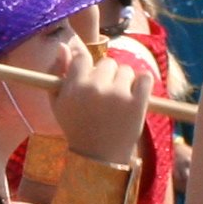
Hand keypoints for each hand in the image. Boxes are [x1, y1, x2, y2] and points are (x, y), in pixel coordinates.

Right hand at [50, 39, 153, 165]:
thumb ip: (57, 73)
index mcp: (75, 85)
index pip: (83, 57)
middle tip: (105, 94)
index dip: (88, 67)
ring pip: (126, 70)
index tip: (92, 79)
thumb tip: (64, 46)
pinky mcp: (138, 103)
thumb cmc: (75, 127)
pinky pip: (145, 79)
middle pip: (107, 63)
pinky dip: (142, 84)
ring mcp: (118, 95)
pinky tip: (135, 96)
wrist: (98, 157)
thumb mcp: (58, 102)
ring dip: (124, 81)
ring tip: (119, 100)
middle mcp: (96, 87)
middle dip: (108, 76)